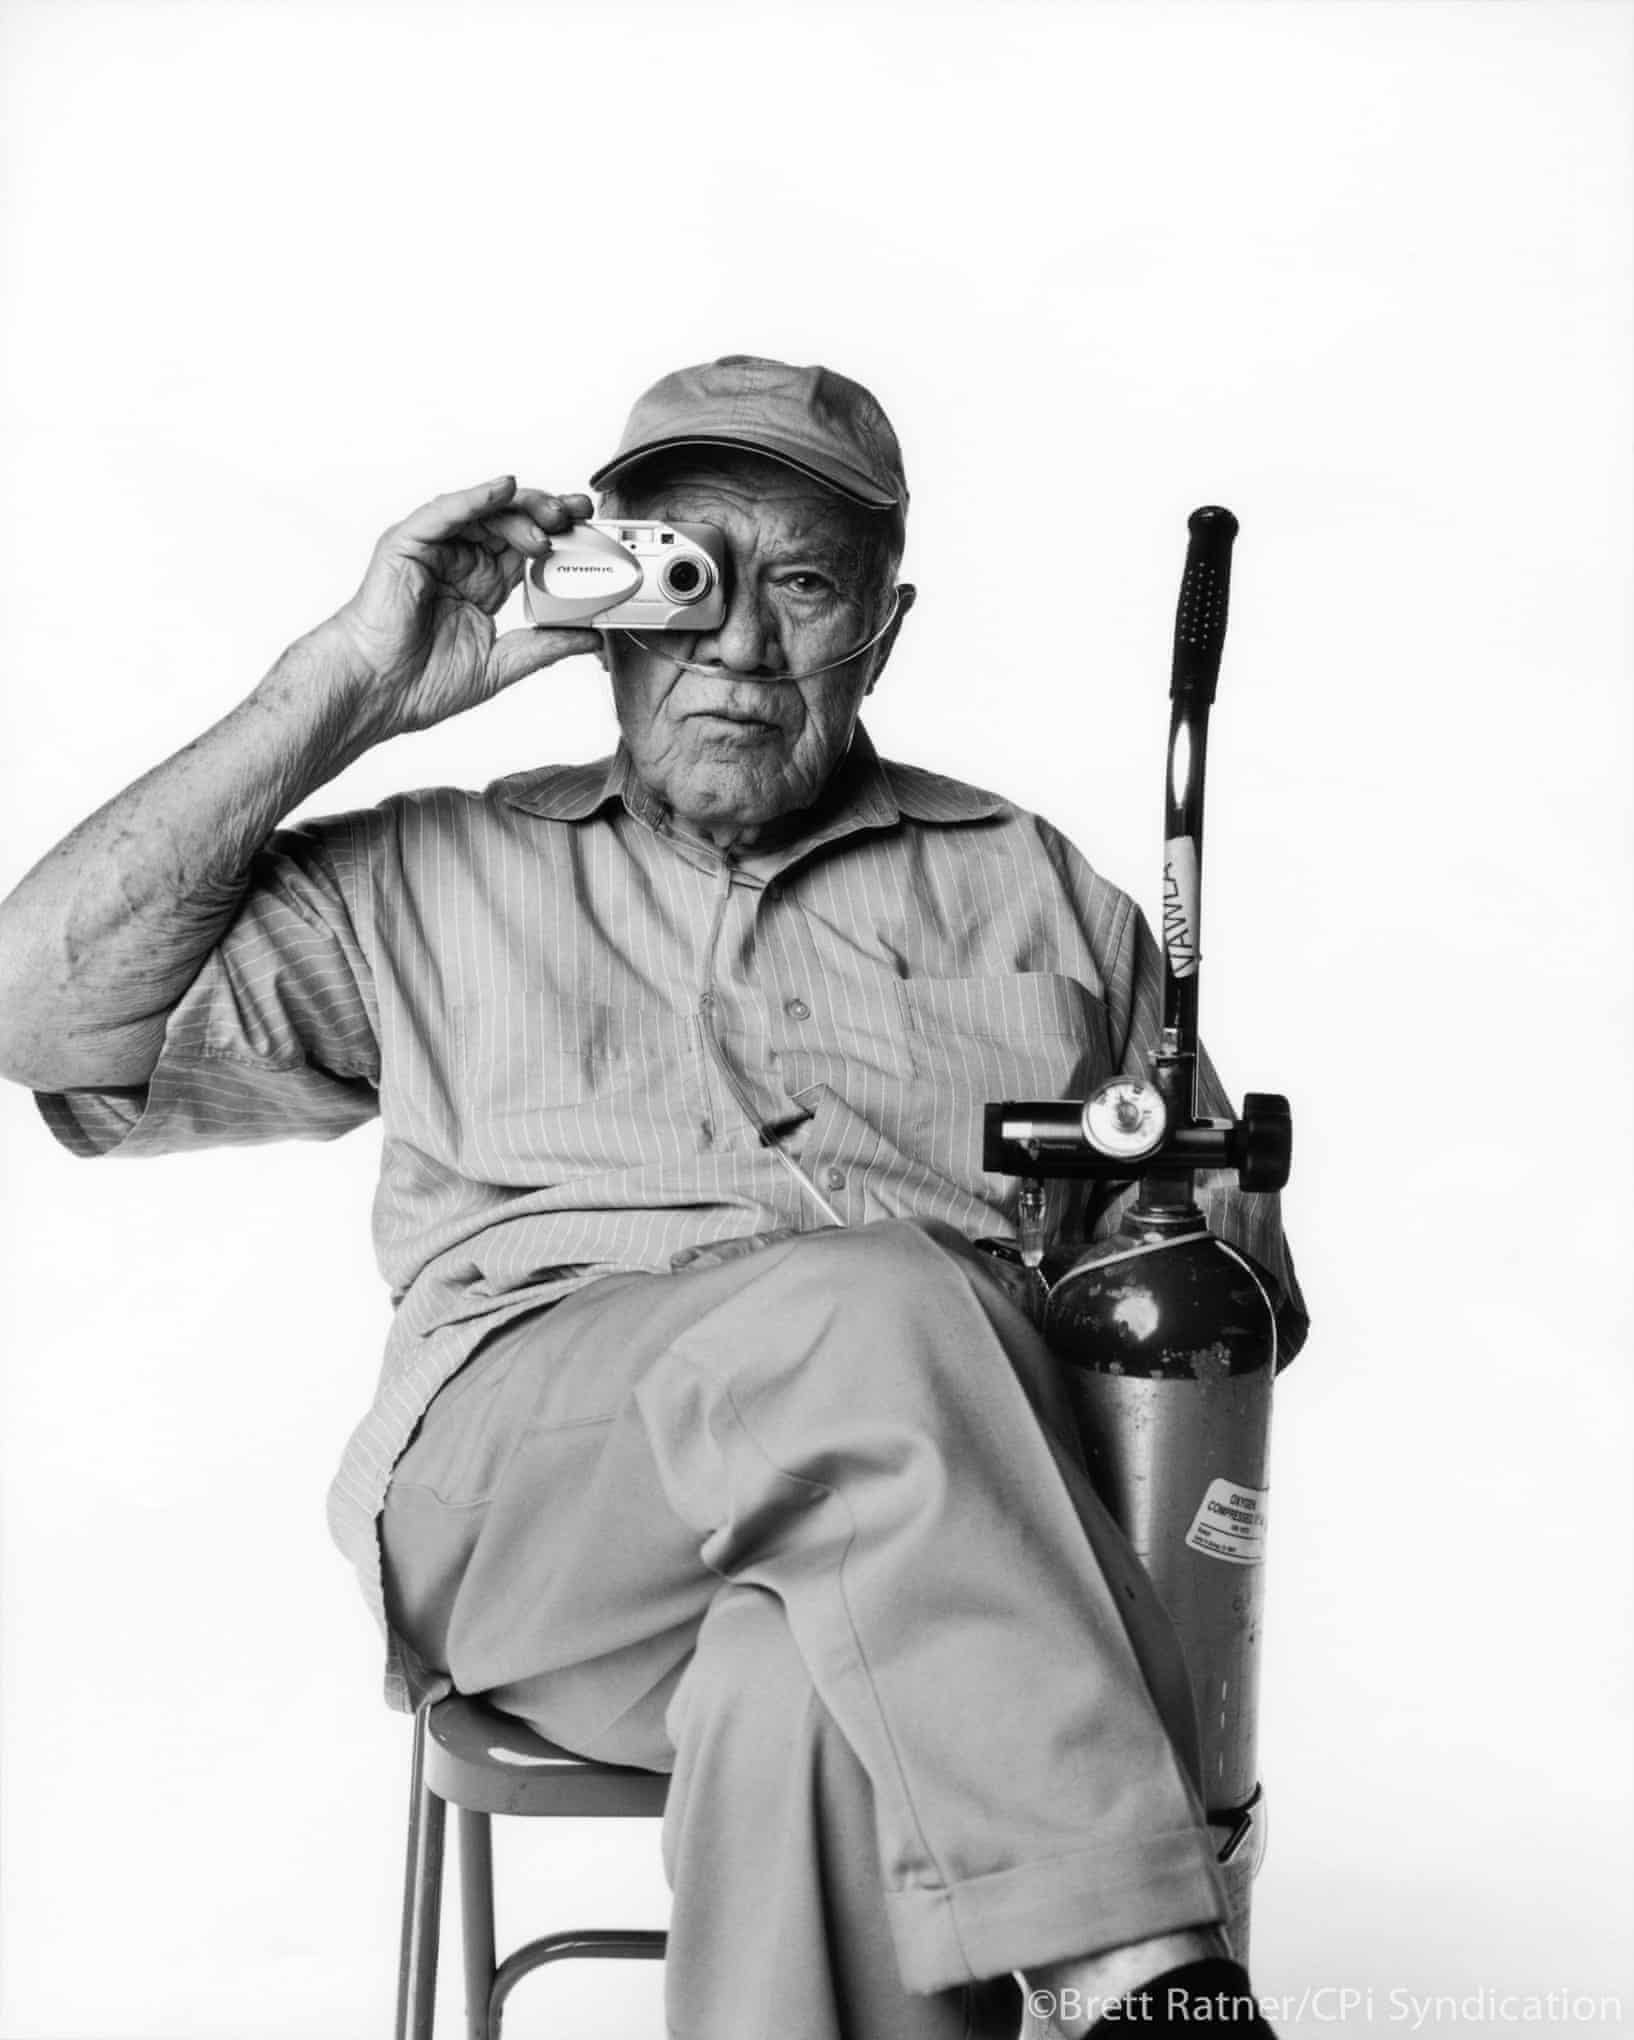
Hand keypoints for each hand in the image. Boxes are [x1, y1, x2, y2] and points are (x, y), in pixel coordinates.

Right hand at [320, 476, 603, 747]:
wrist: (378, 693)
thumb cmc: (421, 682)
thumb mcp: (502, 664)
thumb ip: (546, 646)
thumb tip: (592, 638)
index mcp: (483, 585)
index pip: (528, 550)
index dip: (561, 538)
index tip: (592, 533)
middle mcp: (461, 561)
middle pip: (511, 522)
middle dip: (549, 513)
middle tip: (579, 514)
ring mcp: (434, 549)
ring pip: (484, 512)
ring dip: (522, 509)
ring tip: (551, 520)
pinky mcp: (408, 543)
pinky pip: (444, 512)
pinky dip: (475, 498)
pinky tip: (502, 489)